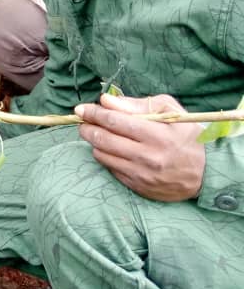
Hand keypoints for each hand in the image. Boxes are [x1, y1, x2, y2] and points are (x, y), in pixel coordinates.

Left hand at [76, 93, 204, 201]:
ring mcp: (141, 174)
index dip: (93, 113)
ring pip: (102, 155)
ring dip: (95, 142)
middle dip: (87, 127)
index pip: (114, 121)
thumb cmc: (187, 135)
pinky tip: (112, 150)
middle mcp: (147, 157)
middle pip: (103, 139)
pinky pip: (110, 169)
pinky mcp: (138, 187)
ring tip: (98, 134)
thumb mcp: (169, 111)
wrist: (208, 172)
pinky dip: (106, 157)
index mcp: (157, 135)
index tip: (81, 108)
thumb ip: (136, 104)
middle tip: (83, 120)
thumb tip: (105, 100)